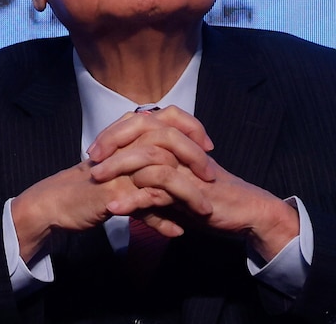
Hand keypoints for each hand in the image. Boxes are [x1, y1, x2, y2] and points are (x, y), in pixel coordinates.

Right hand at [10, 107, 214, 262]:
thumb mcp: (123, 177)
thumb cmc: (90, 189)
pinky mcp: (112, 191)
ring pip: (162, 171)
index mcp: (128, 137)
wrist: (56, 203)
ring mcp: (118, 168)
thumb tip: (175, 186)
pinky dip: (163, 219)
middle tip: (211, 175)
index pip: (167, 117)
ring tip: (205, 211)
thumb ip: (149, 177)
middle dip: (195, 157)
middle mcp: (124, 147)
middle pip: (168, 139)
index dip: (191, 128)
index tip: (208, 146)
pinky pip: (145, 203)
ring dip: (187, 193)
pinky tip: (176, 232)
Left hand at [89, 106, 299, 260]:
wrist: (245, 211)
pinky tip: (115, 208)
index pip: (141, 123)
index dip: (115, 133)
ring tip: (95, 180)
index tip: (93, 149)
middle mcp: (182, 148)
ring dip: (118, 169)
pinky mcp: (193, 190)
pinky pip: (159, 190)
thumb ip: (153, 177)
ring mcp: (187, 167)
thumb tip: (123, 180)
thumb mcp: (176, 183)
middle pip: (142, 130)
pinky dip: (135, 200)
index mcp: (177, 141)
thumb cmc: (210, 196)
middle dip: (112, 142)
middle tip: (90, 158)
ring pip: (148, 157)